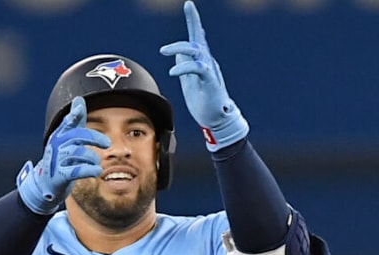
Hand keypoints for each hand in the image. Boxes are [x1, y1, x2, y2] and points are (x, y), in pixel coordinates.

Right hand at [17, 96, 110, 214]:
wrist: (46, 183)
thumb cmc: (61, 157)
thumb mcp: (68, 138)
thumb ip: (75, 120)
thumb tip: (79, 100)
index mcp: (60, 135)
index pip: (68, 122)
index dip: (73, 115)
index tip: (79, 108)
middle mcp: (57, 145)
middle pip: (77, 136)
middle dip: (95, 138)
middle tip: (107, 143)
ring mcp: (57, 160)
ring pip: (78, 153)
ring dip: (92, 158)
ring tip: (97, 163)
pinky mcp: (59, 176)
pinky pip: (76, 171)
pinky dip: (89, 170)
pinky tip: (97, 171)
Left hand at [160, 0, 248, 151]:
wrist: (215, 119)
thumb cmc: (203, 101)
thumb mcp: (189, 81)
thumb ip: (185, 65)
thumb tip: (177, 53)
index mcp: (201, 61)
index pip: (196, 37)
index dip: (193, 21)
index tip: (189, 5)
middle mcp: (207, 62)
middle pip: (198, 39)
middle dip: (193, 23)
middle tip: (181, 15)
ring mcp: (209, 70)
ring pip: (196, 50)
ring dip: (179, 47)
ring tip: (163, 51)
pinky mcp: (210, 81)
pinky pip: (198, 68)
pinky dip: (184, 67)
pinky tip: (173, 70)